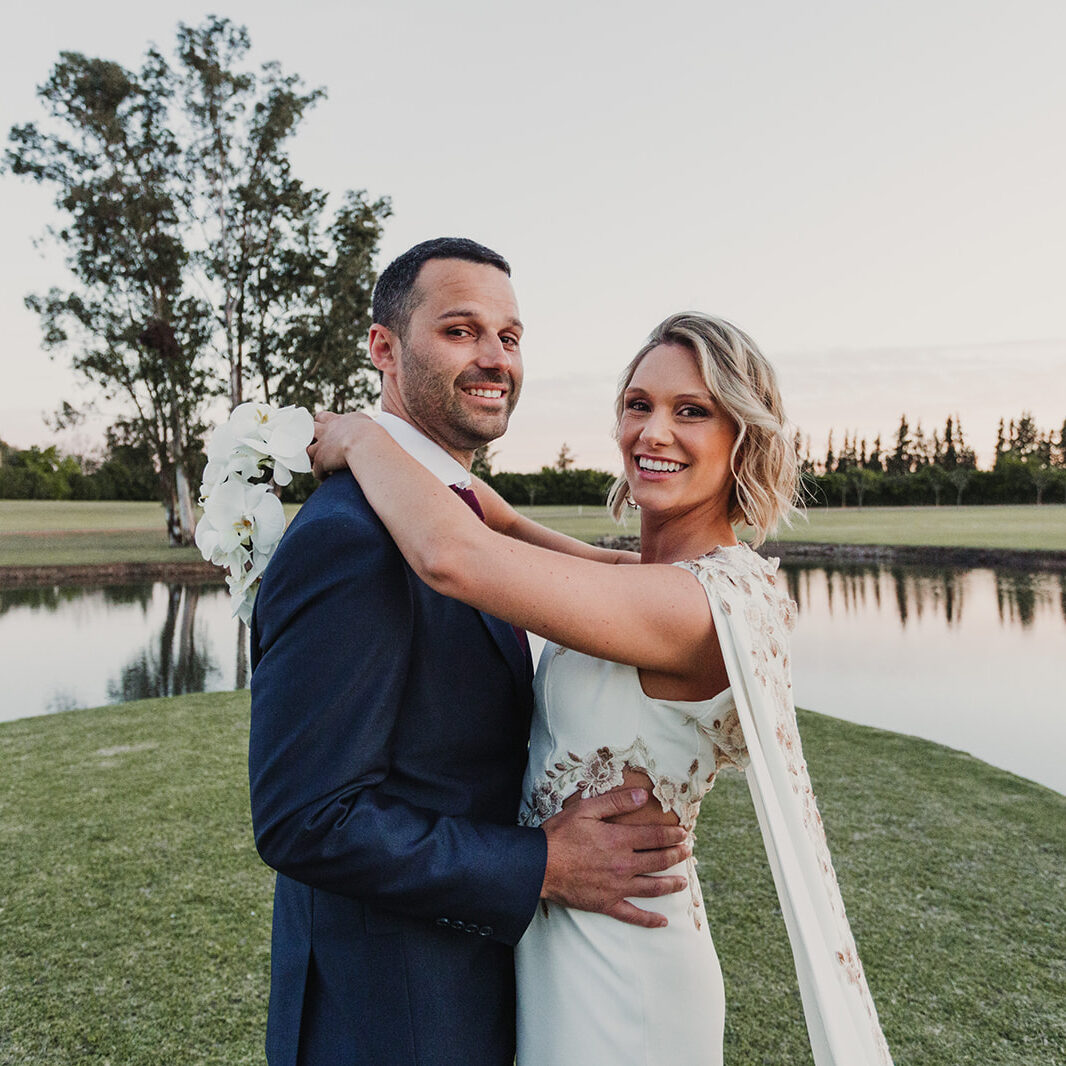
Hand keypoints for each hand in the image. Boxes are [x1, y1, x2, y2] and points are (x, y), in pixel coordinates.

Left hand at [307, 411, 375, 479]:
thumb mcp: (364, 422)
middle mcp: (326, 431)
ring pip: (308, 450)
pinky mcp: (321, 461)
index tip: (326, 429)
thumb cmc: (371, 433)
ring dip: (313, 457)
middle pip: (310, 431)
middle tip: (320, 446)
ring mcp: (321, 446)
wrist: (365, 444)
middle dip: (312, 437)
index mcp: (336, 421)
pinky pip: (316, 470)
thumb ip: (358, 423)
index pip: (322, 417)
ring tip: (321, 463)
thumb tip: (363, 429)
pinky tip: (326, 478)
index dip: (322, 423)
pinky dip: (320, 474)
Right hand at [540, 788, 691, 927]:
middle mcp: (624, 865)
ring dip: (671, 884)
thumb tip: (644, 795)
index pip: (655, 837)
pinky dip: (649, 920)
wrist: (538, 866)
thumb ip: (616, 802)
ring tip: (683, 881)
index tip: (684, 833)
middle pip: (658, 861)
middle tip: (688, 851)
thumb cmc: (560, 834)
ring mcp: (617, 887)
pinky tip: (663, 922)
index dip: (673, 835)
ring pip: (652, 888)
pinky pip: (632, 915)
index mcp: (620, 840)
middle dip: (676, 855)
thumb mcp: (586, 809)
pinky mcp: (606, 904)